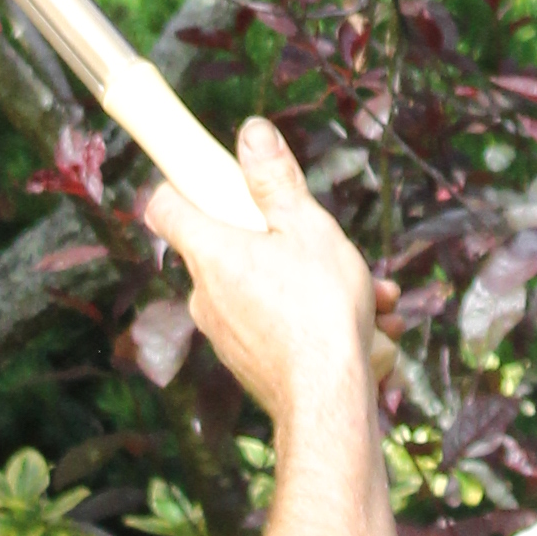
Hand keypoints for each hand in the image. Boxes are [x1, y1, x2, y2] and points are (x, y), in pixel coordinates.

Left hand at [145, 119, 389, 434]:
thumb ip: (275, 179)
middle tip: (330, 247)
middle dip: (285, 241)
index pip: (166, 205)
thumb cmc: (319, 310)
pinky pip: (277, 325)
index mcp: (209, 252)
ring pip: (266, 288)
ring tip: (371, 294)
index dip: (184, 183)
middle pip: (229, 245)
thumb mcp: (306, 226)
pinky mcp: (248, 363)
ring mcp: (224, 333)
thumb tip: (251, 133)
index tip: (212, 175)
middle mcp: (204, 294)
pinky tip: (368, 325)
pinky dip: (314, 319)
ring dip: (314, 283)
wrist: (328, 402)